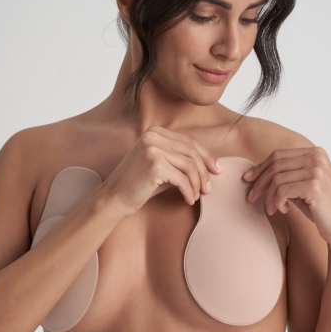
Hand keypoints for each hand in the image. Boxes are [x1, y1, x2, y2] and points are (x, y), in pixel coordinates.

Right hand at [101, 125, 222, 217]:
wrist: (114, 198)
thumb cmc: (138, 184)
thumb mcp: (159, 164)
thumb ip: (179, 158)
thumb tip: (210, 163)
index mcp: (155, 131)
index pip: (189, 141)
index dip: (206, 156)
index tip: (216, 170)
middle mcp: (154, 136)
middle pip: (192, 152)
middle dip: (205, 171)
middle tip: (209, 188)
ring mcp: (153, 149)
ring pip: (190, 166)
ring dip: (197, 183)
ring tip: (197, 195)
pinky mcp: (155, 165)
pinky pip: (183, 179)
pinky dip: (189, 191)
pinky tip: (189, 200)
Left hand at [242, 146, 330, 246]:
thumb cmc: (319, 208)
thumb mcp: (301, 186)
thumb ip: (285, 175)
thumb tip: (253, 173)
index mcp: (315, 153)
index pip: (278, 155)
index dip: (260, 167)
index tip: (247, 179)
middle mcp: (317, 158)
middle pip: (275, 165)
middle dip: (259, 182)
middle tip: (251, 198)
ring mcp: (317, 170)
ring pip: (277, 179)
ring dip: (268, 197)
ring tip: (271, 210)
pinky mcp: (315, 186)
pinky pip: (283, 190)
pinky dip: (277, 202)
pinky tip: (283, 210)